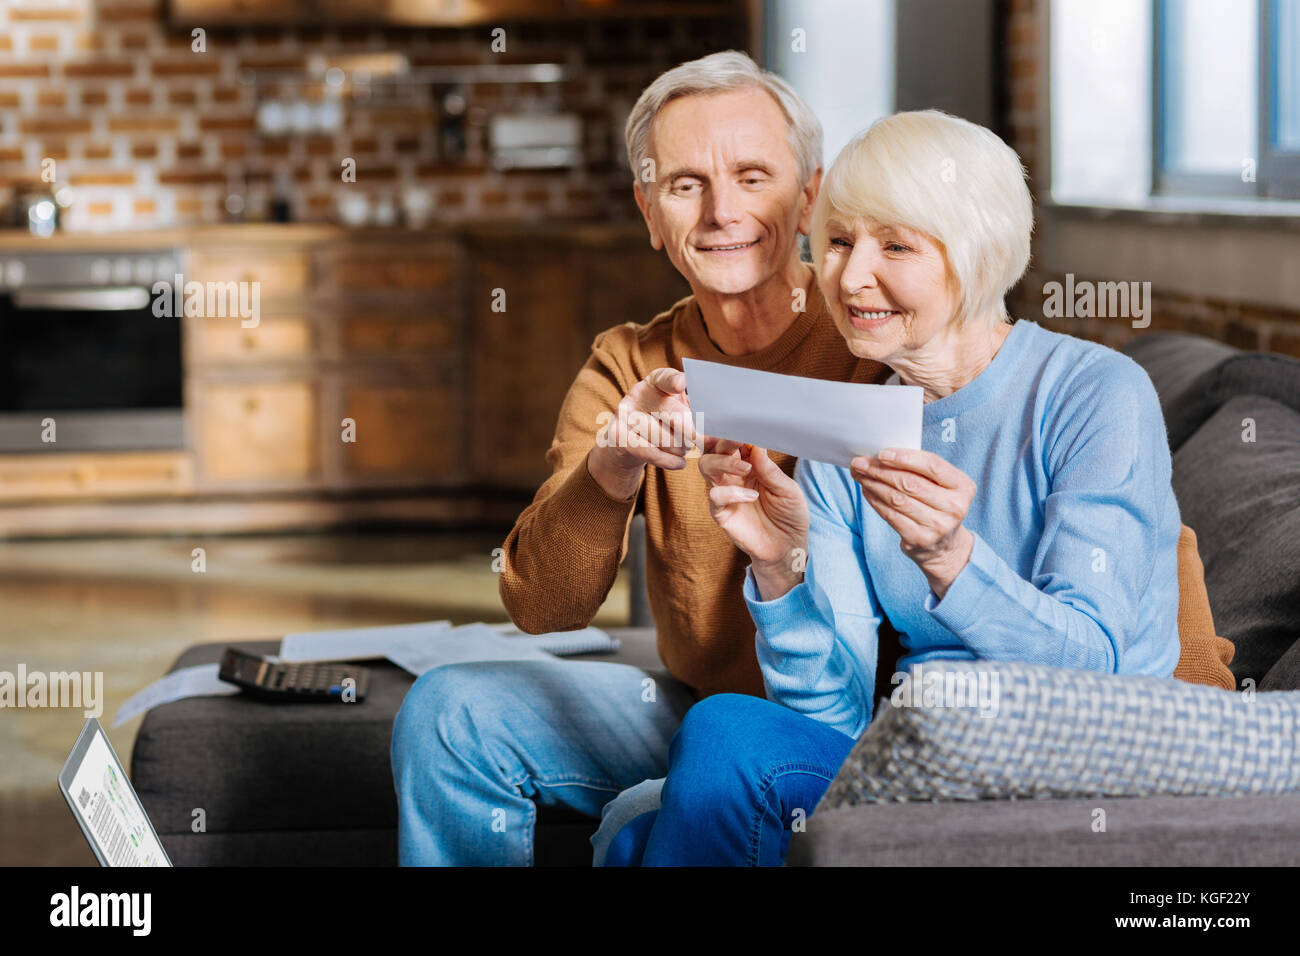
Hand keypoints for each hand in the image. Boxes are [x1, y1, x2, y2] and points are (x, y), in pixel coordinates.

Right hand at [589, 368, 696, 498]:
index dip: (673, 381)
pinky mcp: (618, 436)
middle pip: (675, 416)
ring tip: (681, 448)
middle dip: (693, 433)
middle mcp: (638, 394)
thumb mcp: (677, 410)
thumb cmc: (662, 423)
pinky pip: (651, 453)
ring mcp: (625, 414)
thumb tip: (717, 425)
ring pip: (667, 439)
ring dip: (681, 449)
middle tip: (697, 440)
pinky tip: (680, 463)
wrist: (628, 443)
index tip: (681, 384)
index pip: (665, 378)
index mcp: (655, 382)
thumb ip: (694, 411)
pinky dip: (670, 461)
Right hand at [699, 441, 808, 599]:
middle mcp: (734, 475)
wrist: (788, 547)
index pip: (736, 442)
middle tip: (739, 441)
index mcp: (751, 464)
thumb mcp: (788, 490)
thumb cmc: (790, 515)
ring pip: (706, 466)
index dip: (737, 432)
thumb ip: (770, 469)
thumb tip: (756, 444)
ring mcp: (726, 493)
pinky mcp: (721, 512)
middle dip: (724, 441)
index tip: (746, 426)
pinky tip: (751, 496)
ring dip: (722, 461)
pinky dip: (731, 492)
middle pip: (715, 448)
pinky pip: (715, 496)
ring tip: (745, 468)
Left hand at [850, 448, 975, 600]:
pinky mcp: (919, 539)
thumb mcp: (941, 485)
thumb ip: (921, 469)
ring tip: (860, 475)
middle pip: (910, 483)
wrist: (945, 545)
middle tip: (860, 463)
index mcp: (963, 486)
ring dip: (874, 484)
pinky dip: (875, 500)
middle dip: (880, 470)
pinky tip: (867, 490)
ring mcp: (938, 526)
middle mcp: (954, 507)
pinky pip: (891, 515)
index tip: (882, 453)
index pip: (932, 465)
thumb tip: (881, 455)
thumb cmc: (938, 504)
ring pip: (897, 499)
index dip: (905, 457)